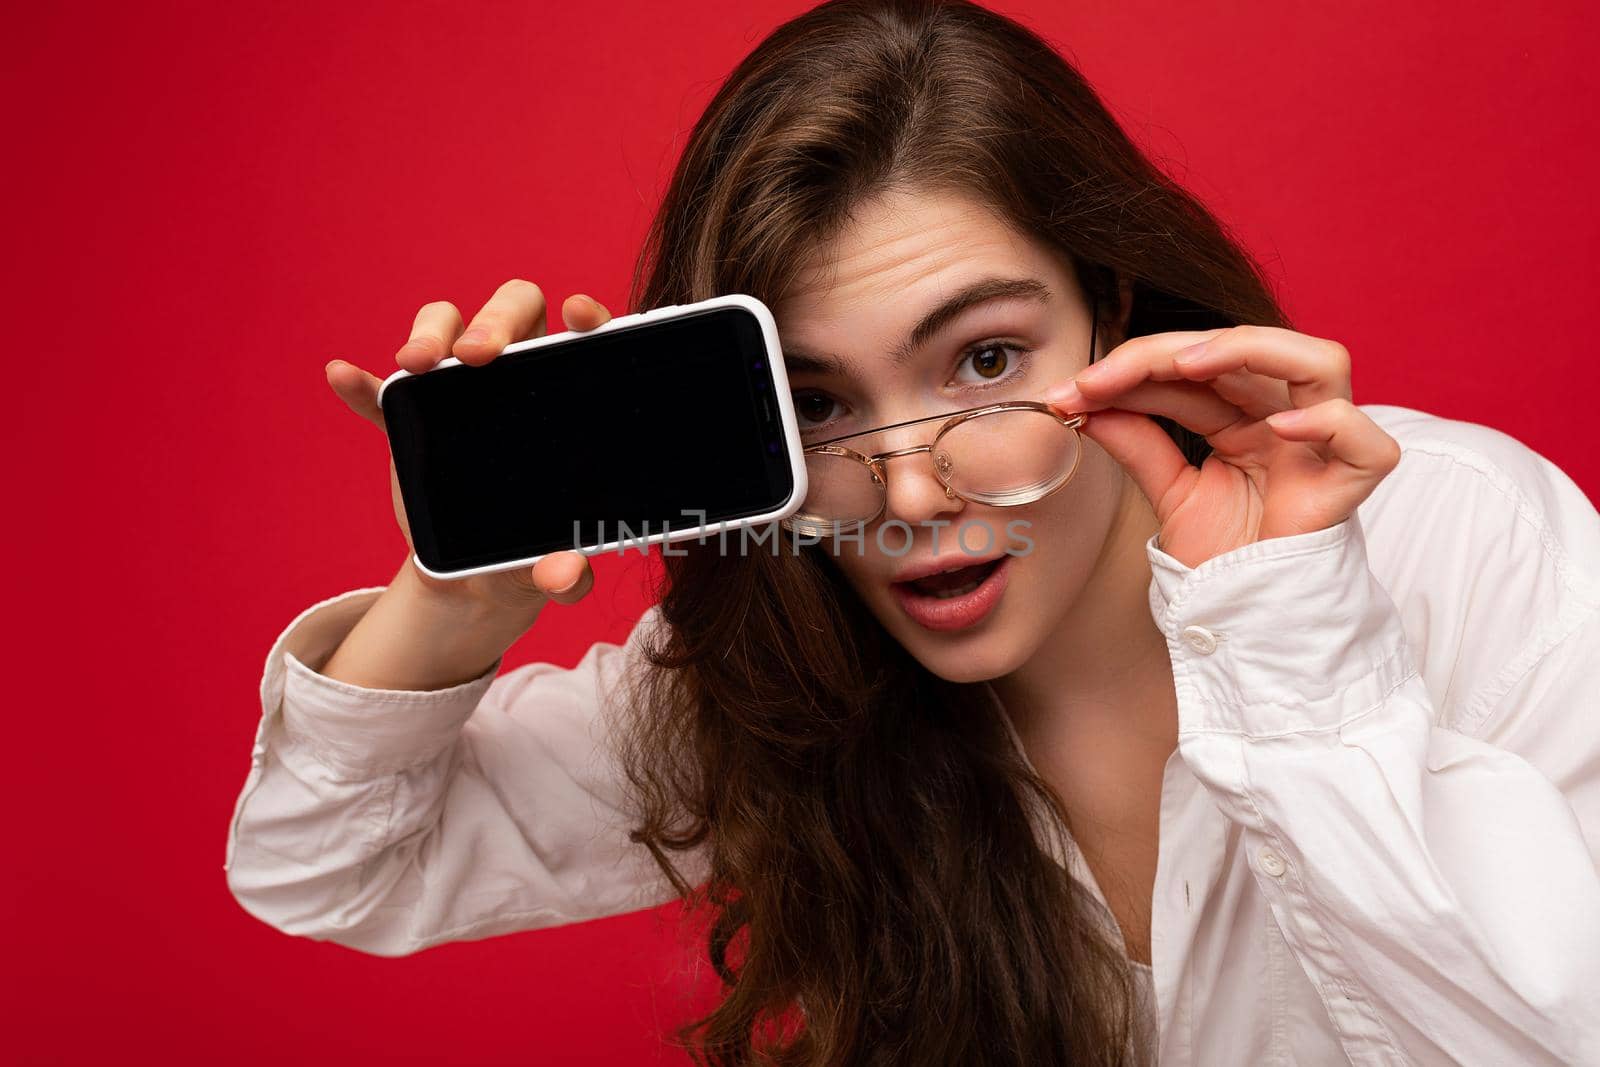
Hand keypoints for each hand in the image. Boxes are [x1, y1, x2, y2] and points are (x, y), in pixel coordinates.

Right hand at [323, 279, 612, 612]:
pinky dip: (362, 383)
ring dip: (431, 333)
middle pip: (511, 311)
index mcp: (563, 398)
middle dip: (495, 319)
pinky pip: (380, 392)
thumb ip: (567, 574)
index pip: (581, 335)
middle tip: (477, 357)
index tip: (577, 313)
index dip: (586, 314)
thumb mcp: (553, 570)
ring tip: (416, 365)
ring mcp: (455, 395)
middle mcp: (512, 378)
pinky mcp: (406, 421)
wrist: (475, 579)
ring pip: (447, 326)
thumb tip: (565, 576)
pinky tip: (344, 376)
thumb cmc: (531, 556)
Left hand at [1043, 324, 1401, 569]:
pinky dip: (1329, 423)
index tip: (1069, 392)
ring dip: (1251, 350)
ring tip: (1185, 365)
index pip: (1193, 370)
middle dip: (1165, 353)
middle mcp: (1286, 421)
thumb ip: (1138, 444)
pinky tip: (1279, 428)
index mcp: (1246, 418)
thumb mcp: (1170, 493)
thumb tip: (1085, 401)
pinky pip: (1365, 440)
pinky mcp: (1350, 488)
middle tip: (1102, 378)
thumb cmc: (1223, 561)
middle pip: (1244, 351)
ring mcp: (1322, 450)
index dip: (1131, 369)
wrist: (1249, 626)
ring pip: (1321, 364)